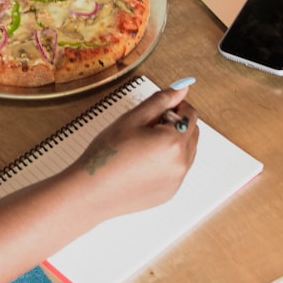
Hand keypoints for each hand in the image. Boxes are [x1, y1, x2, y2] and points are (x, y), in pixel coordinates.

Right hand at [72, 84, 198, 217]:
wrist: (91, 192)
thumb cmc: (107, 155)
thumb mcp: (132, 119)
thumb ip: (160, 101)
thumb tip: (181, 89)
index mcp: (174, 142)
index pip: (190, 114)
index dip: (174, 107)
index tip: (158, 110)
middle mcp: (181, 164)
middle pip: (192, 133)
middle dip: (176, 124)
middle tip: (147, 127)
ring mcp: (176, 181)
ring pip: (186, 152)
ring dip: (173, 142)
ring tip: (142, 145)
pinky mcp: (169, 193)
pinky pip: (176, 170)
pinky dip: (166, 162)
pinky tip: (142, 162)